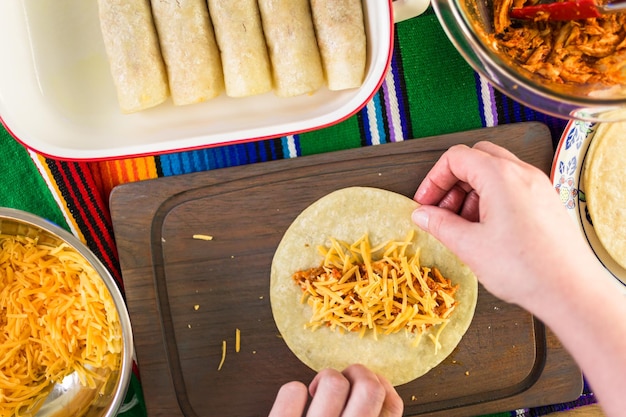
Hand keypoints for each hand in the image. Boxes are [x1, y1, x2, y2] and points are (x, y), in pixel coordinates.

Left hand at [268, 364, 402, 416]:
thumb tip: (380, 389)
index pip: (393, 404)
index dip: (383, 386)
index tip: (367, 386)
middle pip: (368, 385)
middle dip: (356, 374)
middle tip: (344, 384)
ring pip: (332, 380)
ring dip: (323, 380)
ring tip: (316, 397)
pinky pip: (293, 390)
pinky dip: (293, 391)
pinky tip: (295, 405)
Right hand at [411, 141, 595, 308]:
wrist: (571, 292)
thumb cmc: (525, 268)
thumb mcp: (469, 245)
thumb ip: (440, 224)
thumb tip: (422, 215)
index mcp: (501, 176)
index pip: (456, 158)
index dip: (434, 179)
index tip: (425, 203)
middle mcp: (523, 174)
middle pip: (477, 158)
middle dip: (452, 182)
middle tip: (440, 210)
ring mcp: (538, 186)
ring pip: (494, 172)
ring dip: (471, 191)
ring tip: (461, 225)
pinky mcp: (546, 202)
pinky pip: (512, 188)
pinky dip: (491, 199)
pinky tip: (484, 230)